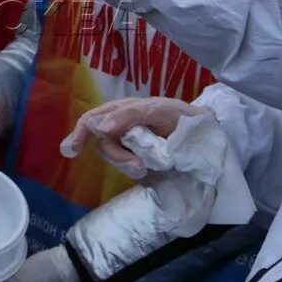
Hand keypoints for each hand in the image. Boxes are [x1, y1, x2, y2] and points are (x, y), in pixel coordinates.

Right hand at [62, 96, 209, 178]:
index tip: (71, 152)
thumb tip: (98, 127)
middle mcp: (122, 128)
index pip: (93, 120)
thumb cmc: (184, 118)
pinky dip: (134, 170)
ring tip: (147, 167)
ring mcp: (131, 146)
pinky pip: (125, 167)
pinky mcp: (138, 161)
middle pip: (103, 143)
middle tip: (137, 166)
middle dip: (117, 157)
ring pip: (113, 158)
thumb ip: (129, 115)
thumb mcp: (160, 110)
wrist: (210, 137)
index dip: (79, 134)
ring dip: (127, 164)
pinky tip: (148, 170)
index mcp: (124, 111)